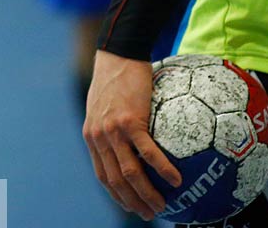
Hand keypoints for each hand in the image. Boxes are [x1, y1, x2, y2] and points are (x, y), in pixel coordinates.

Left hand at [83, 50, 181, 220]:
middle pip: (115, 180)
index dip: (117, 195)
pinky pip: (148, 152)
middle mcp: (98, 136)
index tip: (131, 207)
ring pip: (130, 172)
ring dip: (147, 194)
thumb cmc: (116, 79)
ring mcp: (112, 130)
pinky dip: (162, 170)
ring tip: (163, 206)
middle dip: (132, 202)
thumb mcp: (104, 106)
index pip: (102, 175)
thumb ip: (112, 127)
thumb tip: (130, 144)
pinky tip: (175, 181)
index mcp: (92, 136)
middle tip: (150, 214)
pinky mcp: (129, 120)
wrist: (118, 55)